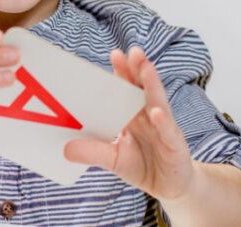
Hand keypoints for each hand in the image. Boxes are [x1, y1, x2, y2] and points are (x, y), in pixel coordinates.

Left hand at [63, 46, 194, 200]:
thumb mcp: (114, 160)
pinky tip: (156, 112)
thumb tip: (65, 149)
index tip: (115, 54)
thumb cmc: (143, 167)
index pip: (129, 89)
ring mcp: (164, 129)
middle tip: (133, 51)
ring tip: (146, 67)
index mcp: (135, 116)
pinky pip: (168, 131)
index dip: (123, 71)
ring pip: (158, 102)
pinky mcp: (174, 146)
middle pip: (144, 89)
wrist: (170, 189)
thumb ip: (93, 152)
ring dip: (152, 84)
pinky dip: (163, 121)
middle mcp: (150, 117)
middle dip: (139, 69)